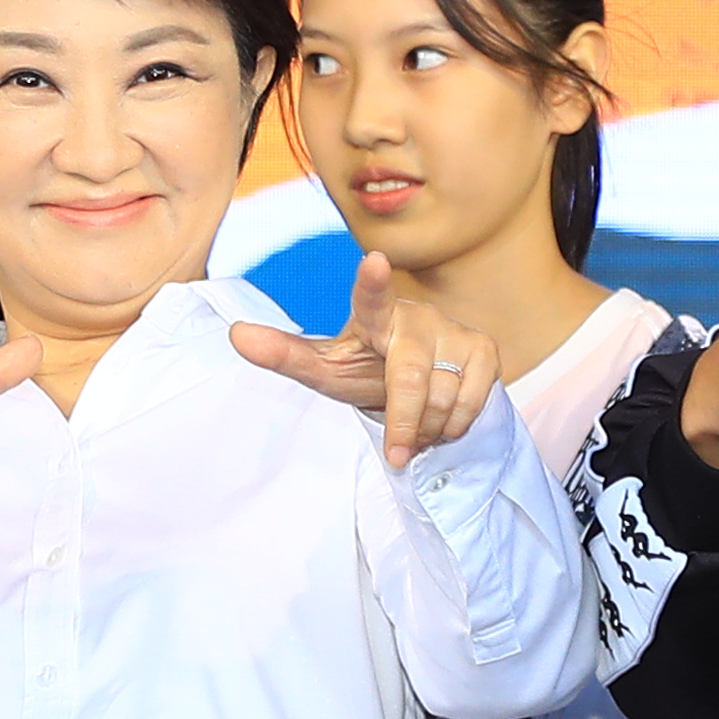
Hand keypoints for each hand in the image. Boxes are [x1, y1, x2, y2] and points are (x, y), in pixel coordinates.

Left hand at [229, 255, 505, 469]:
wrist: (421, 385)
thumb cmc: (365, 369)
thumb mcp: (325, 369)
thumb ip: (283, 354)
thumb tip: (234, 334)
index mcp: (373, 317)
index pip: (371, 299)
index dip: (372, 283)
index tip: (374, 261)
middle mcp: (416, 316)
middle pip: (409, 378)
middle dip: (403, 423)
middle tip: (397, 456)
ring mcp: (453, 331)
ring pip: (441, 398)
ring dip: (425, 429)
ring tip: (415, 426)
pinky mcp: (484, 350)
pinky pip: (470, 404)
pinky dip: (452, 426)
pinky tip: (441, 419)